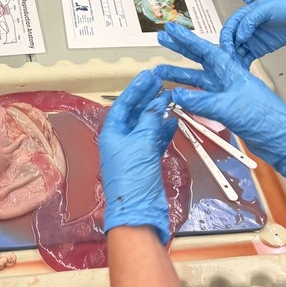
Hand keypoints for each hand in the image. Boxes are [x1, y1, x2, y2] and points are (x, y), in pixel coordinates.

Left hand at [98, 70, 176, 241]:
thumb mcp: (141, 142)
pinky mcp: (145, 161)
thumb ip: (150, 119)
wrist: (138, 210)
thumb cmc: (132, 178)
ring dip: (157, 112)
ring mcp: (133, 151)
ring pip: (146, 125)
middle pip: (134, 112)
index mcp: (111, 133)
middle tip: (161, 82)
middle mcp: (120, 140)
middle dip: (147, 98)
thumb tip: (158, 101)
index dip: (136, 89)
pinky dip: (163, 130)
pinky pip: (154, 140)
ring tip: (170, 98)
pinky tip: (173, 121)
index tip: (148, 76)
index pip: (123, 104)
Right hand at [155, 23, 285, 181]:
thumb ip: (202, 102)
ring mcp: (226, 94)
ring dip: (180, 76)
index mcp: (231, 71)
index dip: (186, 39)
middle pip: (199, 61)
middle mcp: (227, 79)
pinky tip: (177, 96)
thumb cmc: (265, 117)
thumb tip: (177, 95)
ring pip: (198, 81)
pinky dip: (188, 97)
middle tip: (163, 41)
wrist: (281, 139)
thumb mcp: (229, 107)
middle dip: (180, 50)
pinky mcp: (225, 109)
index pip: (205, 50)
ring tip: (160, 72)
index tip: (171, 30)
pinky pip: (201, 99)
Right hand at [221, 0, 285, 68]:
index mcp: (244, 16)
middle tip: (230, 60)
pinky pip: (247, 58)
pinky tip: (241, 71)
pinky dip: (243, 64)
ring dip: (234, 59)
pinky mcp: (258, 49)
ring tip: (234, 68)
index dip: (226, 38)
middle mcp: (245, 29)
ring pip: (237, 51)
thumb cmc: (285, 6)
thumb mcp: (266, 9)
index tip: (229, 47)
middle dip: (228, 51)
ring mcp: (251, 40)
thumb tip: (239, 35)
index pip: (229, 28)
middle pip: (231, 41)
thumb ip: (251, 20)